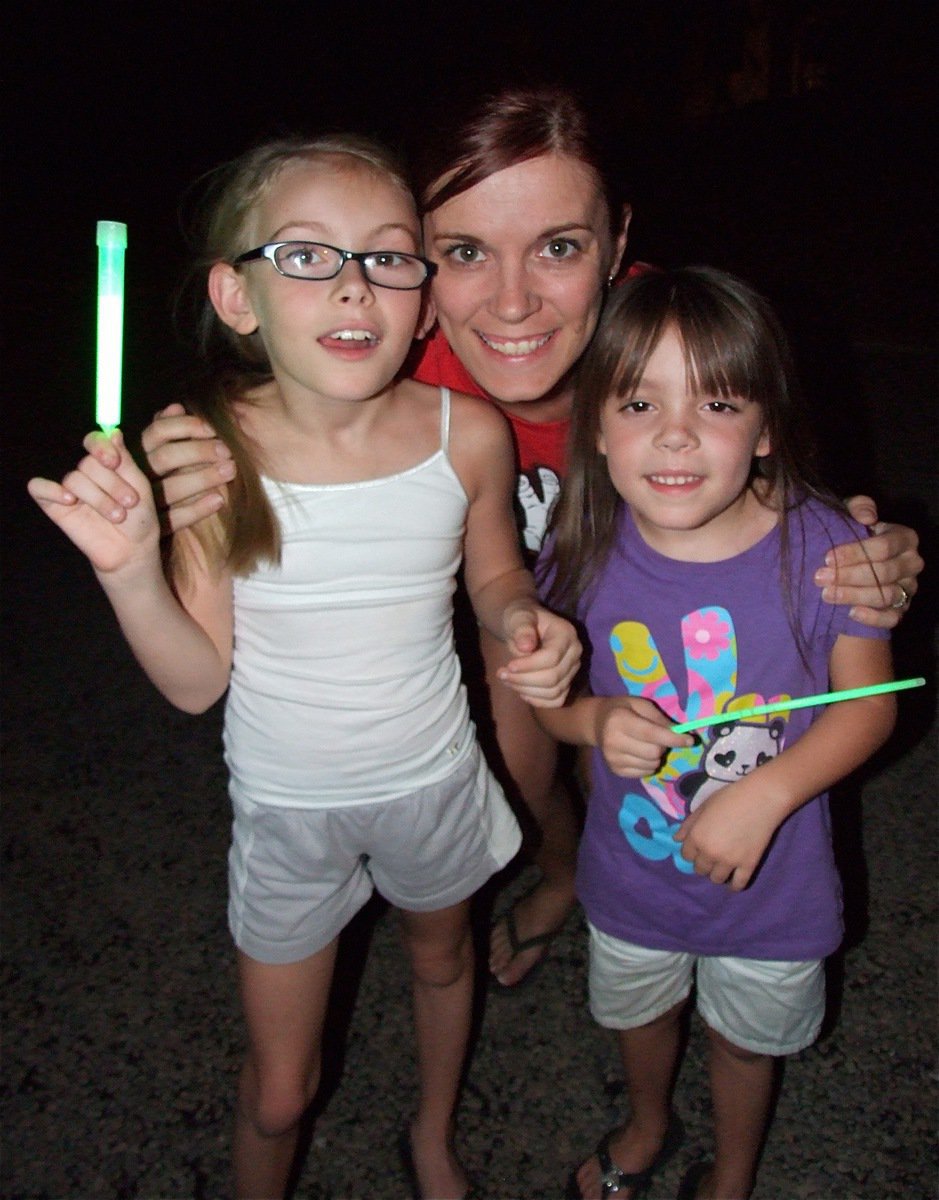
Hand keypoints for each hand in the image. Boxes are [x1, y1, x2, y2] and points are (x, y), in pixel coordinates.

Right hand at [27, 430, 160, 574]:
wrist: (132, 550)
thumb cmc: (139, 518)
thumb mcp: (140, 487)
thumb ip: (125, 460)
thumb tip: (114, 432)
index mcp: (107, 464)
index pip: (95, 441)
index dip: (100, 447)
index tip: (113, 462)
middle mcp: (88, 474)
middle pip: (88, 463)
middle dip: (111, 483)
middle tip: (130, 502)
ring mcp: (70, 489)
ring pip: (74, 479)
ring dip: (99, 498)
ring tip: (118, 516)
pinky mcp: (55, 506)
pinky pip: (39, 488)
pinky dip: (50, 490)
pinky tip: (69, 500)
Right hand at [136, 404, 234, 532]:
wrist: (135, 531)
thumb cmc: (156, 477)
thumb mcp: (157, 451)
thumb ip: (166, 429)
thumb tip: (176, 406)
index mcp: (139, 452)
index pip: (158, 432)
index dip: (185, 427)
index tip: (213, 429)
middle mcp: (139, 475)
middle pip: (165, 458)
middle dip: (198, 452)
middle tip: (227, 451)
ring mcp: (145, 502)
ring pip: (171, 489)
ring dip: (203, 478)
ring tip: (231, 470)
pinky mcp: (154, 526)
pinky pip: (174, 519)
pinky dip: (197, 509)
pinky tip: (219, 500)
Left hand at [496, 603, 581, 706]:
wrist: (524, 626)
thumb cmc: (521, 619)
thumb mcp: (517, 617)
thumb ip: (522, 628)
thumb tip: (526, 647)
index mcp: (566, 633)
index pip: (552, 657)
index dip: (529, 666)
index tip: (508, 666)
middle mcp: (575, 653)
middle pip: (553, 678)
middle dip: (524, 680)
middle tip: (501, 674)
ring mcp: (572, 669)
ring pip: (554, 692)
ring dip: (527, 691)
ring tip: (507, 680)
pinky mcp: (567, 683)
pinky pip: (556, 701)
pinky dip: (537, 701)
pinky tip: (521, 691)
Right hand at [595, 697, 691, 776]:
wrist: (597, 723)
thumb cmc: (622, 709)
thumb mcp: (640, 704)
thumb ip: (660, 718)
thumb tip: (680, 733)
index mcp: (619, 720)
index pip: (652, 734)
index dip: (674, 739)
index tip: (691, 740)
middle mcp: (613, 742)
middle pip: (654, 752)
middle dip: (664, 745)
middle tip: (660, 737)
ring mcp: (613, 759)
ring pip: (652, 765)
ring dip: (657, 756)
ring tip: (648, 745)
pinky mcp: (616, 771)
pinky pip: (645, 773)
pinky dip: (650, 764)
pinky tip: (641, 754)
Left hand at [674, 781, 777, 890]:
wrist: (761, 799)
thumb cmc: (730, 797)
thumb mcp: (704, 806)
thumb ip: (689, 824)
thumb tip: (677, 839)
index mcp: (697, 837)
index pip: (687, 855)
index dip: (692, 851)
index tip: (700, 847)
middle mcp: (710, 852)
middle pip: (700, 869)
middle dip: (703, 863)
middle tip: (712, 855)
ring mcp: (729, 861)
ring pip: (716, 879)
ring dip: (717, 874)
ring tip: (722, 867)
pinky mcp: (748, 865)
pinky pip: (738, 884)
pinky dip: (734, 886)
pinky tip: (733, 883)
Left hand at [814, 496, 922, 628]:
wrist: (849, 566)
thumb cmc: (850, 536)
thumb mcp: (849, 515)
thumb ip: (857, 507)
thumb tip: (867, 516)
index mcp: (904, 538)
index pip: (884, 546)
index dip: (855, 553)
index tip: (827, 557)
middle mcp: (911, 563)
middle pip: (884, 572)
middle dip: (848, 576)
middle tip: (819, 577)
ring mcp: (908, 588)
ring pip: (886, 596)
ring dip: (853, 595)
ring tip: (826, 594)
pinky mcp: (900, 610)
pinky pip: (892, 618)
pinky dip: (871, 617)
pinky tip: (850, 613)